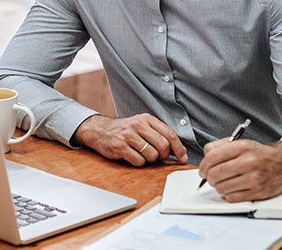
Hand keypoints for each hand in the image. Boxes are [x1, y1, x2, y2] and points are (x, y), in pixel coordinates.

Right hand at [73, 114, 187, 166]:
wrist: (99, 130)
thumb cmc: (124, 130)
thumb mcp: (141, 125)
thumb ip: (158, 134)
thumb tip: (178, 151)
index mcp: (146, 119)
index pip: (170, 134)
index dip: (179, 148)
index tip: (182, 157)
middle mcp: (137, 125)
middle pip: (163, 145)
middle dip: (164, 155)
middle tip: (158, 156)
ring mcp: (128, 135)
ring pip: (152, 155)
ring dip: (150, 160)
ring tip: (143, 155)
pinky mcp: (119, 146)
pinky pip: (139, 161)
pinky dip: (138, 162)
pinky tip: (132, 156)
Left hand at [198, 139, 281, 201]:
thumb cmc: (259, 154)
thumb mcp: (240, 143)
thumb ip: (219, 146)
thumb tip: (204, 158)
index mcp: (243, 147)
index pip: (212, 157)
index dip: (203, 165)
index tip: (202, 170)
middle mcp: (250, 162)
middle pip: (215, 174)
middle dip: (208, 177)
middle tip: (210, 177)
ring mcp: (255, 179)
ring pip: (221, 187)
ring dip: (218, 186)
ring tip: (223, 181)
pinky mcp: (258, 192)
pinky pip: (231, 197)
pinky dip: (228, 194)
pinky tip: (233, 187)